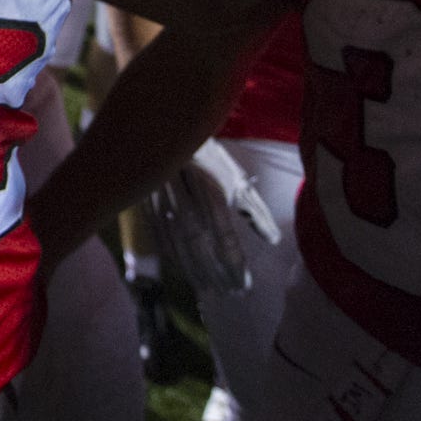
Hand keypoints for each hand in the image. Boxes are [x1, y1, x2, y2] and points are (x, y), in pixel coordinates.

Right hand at [143, 139, 281, 295]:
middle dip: (216, 272)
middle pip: (200, 246)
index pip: (224, 237)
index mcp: (211, 191)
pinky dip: (171, 255)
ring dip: (194, 269)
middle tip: (229, 293)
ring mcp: (162, 202)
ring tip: (208, 289)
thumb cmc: (206, 153)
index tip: (245, 284)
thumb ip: (254, 209)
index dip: (234, 264)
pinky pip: (159, 236)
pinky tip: (180, 267)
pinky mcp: (146, 203)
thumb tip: (273, 241)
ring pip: (177, 244)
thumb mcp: (233, 177)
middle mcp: (185, 199)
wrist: (164, 127)